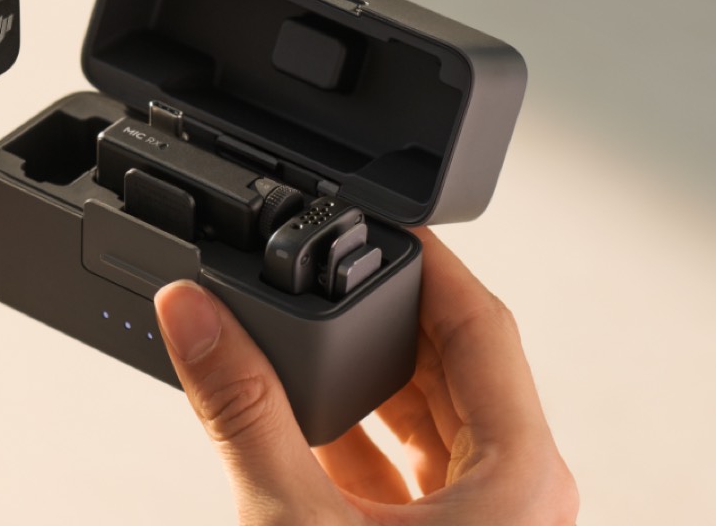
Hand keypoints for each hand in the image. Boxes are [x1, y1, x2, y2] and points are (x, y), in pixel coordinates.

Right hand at [154, 229, 577, 524]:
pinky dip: (357, 439)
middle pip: (456, 366)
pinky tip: (300, 424)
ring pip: (433, 420)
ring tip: (300, 341)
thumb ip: (241, 412)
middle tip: (319, 271)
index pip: (481, 323)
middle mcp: (519, 496)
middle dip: (382, 317)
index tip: (376, 219)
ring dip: (366, 380)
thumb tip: (196, 317)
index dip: (427, 259)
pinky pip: (409, 472)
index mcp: (519, 476)